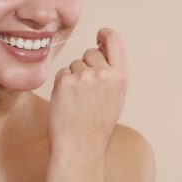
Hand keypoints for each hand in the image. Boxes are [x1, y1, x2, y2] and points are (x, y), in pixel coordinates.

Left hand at [48, 28, 127, 154]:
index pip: (115, 41)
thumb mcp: (115, 97)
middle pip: (90, 52)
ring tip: (78, 99)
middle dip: (86, 64)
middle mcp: (103, 74)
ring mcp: (83, 77)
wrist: (80, 147)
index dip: (106, 34)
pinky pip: (62, 73)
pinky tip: (67, 101)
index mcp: (120, 77)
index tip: (99, 34)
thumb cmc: (96, 124)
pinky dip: (62, 83)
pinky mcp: (64, 82)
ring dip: (73, 76)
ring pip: (74, 63)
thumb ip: (111, 72)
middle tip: (86, 88)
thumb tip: (99, 47)